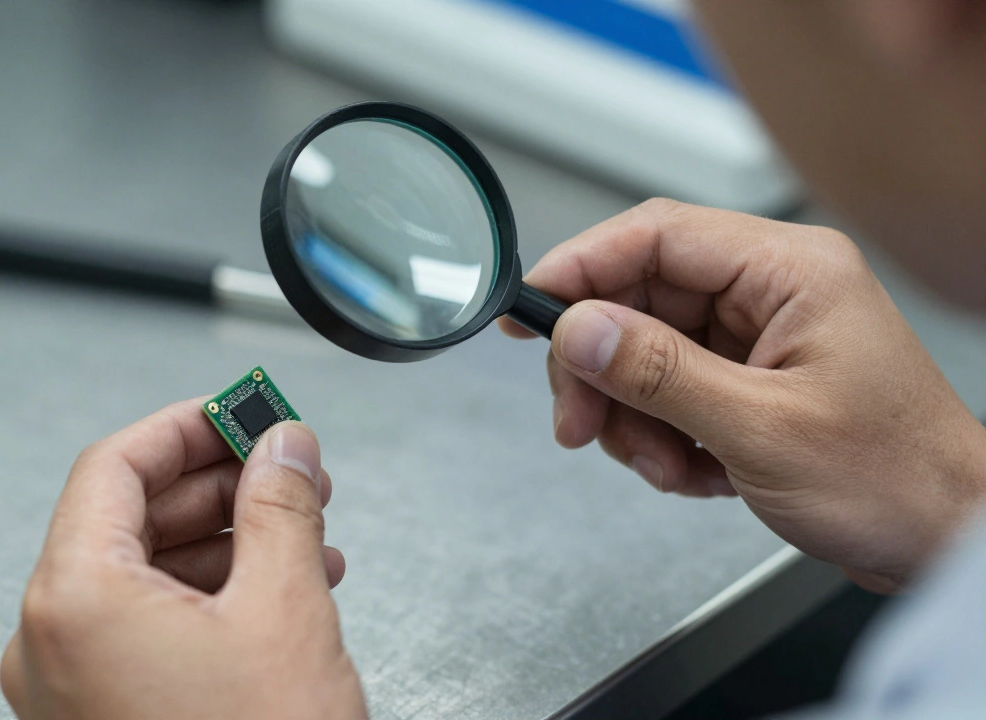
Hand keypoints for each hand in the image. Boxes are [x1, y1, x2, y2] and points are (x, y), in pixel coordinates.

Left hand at [0, 400, 367, 719]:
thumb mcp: (285, 609)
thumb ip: (281, 507)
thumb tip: (282, 446)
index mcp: (73, 601)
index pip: (112, 466)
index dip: (184, 427)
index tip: (237, 410)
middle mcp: (49, 644)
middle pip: (125, 517)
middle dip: (217, 486)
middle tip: (284, 469)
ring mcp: (67, 689)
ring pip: (140, 574)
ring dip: (222, 542)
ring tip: (301, 532)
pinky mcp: (97, 717)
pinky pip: (143, 627)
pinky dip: (206, 595)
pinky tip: (275, 587)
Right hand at [501, 199, 985, 589]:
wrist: (944, 538)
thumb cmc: (892, 479)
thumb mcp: (759, 430)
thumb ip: (659, 373)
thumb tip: (579, 328)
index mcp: (790, 270)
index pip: (657, 233)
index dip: (580, 267)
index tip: (528, 309)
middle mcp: (771, 289)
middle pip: (639, 296)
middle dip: (601, 367)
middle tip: (578, 423)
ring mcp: (758, 333)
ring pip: (644, 349)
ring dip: (632, 415)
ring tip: (661, 465)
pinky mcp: (748, 375)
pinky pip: (667, 387)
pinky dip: (660, 434)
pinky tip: (691, 470)